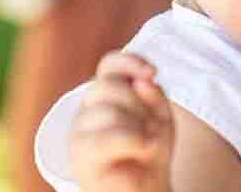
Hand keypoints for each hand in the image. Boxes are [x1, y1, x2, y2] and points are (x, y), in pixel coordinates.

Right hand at [70, 52, 174, 191]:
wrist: (146, 189)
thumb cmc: (150, 151)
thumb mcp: (161, 116)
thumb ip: (154, 95)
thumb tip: (143, 81)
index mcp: (105, 95)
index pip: (109, 64)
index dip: (130, 62)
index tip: (153, 72)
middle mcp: (88, 109)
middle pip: (110, 85)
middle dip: (141, 105)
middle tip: (152, 129)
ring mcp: (80, 132)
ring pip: (109, 110)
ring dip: (140, 127)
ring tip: (147, 146)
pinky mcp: (81, 156)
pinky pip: (105, 138)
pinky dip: (133, 142)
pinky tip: (144, 149)